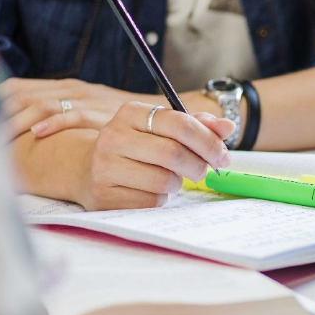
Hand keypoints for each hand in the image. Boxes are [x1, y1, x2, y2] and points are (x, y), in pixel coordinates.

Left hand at [0, 77, 161, 138]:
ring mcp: (89, 99)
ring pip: (42, 103)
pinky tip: (39, 133)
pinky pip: (74, 114)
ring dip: (19, 120)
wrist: (167, 116)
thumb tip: (33, 130)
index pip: (19, 88)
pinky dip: (53, 123)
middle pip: (23, 94)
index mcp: (67, 88)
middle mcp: (75, 89)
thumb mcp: (94, 113)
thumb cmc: (127, 122)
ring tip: (2, 137)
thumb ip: (68, 114)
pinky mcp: (103, 112)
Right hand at [75, 102, 234, 209]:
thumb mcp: (163, 128)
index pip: (180, 124)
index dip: (209, 142)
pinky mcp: (104, 196)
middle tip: (202, 170)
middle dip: (198, 165)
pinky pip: (151, 201)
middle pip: (173, 154)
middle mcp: (113, 136)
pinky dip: (160, 199)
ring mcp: (104, 167)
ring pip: (163, 180)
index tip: (223, 156)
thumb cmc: (137, 146)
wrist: (86, 168)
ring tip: (168, 177)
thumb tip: (228, 127)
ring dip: (176, 183)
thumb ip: (197, 125)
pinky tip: (150, 190)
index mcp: (131, 113)